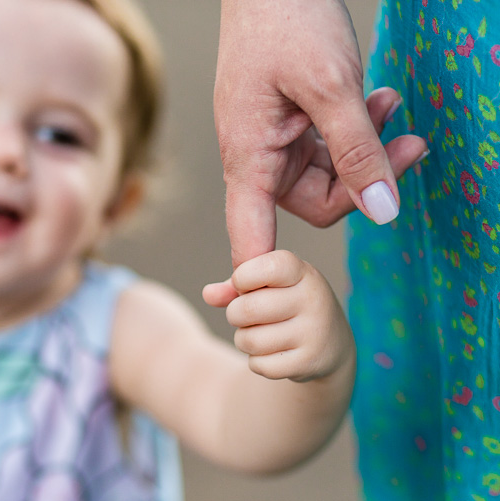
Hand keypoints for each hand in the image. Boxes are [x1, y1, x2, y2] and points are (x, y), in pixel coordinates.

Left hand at [207, 250, 353, 381]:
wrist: (331, 344)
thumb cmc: (287, 304)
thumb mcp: (267, 286)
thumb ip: (235, 286)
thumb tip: (208, 294)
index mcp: (302, 273)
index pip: (266, 267)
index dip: (243, 277)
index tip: (244, 284)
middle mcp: (313, 300)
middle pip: (246, 309)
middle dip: (235, 314)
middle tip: (245, 315)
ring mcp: (314, 332)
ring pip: (249, 340)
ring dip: (244, 340)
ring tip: (259, 334)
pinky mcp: (308, 362)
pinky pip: (259, 365)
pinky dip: (257, 362)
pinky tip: (273, 353)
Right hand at [216, 0, 427, 266]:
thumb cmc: (284, 22)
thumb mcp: (331, 86)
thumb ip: (358, 150)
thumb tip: (383, 211)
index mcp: (248, 157)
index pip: (249, 238)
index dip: (257, 279)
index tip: (266, 312)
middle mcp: (256, 157)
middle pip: (313, 204)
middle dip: (364, 182)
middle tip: (410, 148)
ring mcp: (274, 139)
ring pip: (328, 174)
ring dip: (367, 150)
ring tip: (391, 106)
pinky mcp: (289, 122)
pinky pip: (329, 146)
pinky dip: (357, 130)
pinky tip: (378, 100)